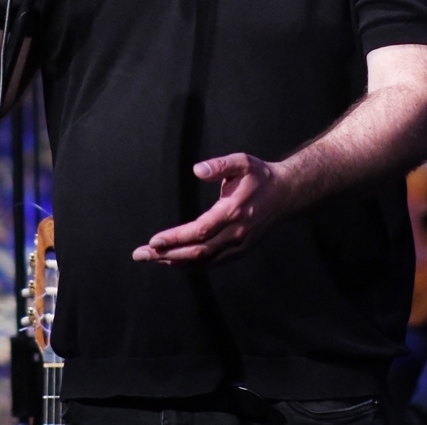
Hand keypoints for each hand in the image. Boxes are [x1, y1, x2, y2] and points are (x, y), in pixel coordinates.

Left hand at [132, 153, 294, 264]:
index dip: (175, 239)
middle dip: (166, 255)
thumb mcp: (242, 162)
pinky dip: (192, 264)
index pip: (199, 231)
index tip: (154, 241)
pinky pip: (212, 262)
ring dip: (175, 262)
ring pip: (203, 261)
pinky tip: (175, 261)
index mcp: (233, 212)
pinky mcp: (240, 251)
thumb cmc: (260, 176)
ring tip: (152, 258)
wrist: (286, 194)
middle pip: (197, 252)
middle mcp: (235, 234)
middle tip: (140, 255)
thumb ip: (219, 165)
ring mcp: (238, 246)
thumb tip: (197, 170)